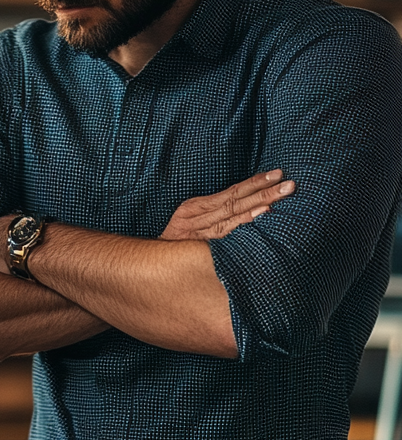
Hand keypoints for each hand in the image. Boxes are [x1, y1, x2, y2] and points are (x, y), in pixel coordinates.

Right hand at [160, 169, 294, 240]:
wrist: (151, 265)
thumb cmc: (175, 244)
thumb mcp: (189, 223)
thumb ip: (212, 214)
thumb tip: (246, 206)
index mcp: (193, 207)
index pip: (230, 192)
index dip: (254, 183)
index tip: (276, 174)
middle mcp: (195, 217)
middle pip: (235, 201)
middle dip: (263, 191)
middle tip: (288, 184)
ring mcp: (198, 233)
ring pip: (232, 214)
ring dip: (258, 204)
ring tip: (280, 196)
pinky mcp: (200, 247)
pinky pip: (227, 233)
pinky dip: (244, 223)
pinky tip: (261, 217)